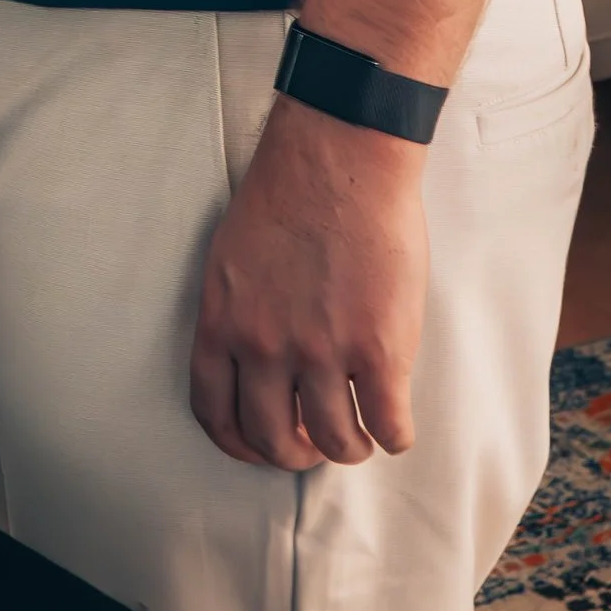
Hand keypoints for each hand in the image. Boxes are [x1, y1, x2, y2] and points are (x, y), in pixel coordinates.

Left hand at [189, 96, 427, 472]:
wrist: (340, 156)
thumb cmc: (287, 192)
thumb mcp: (231, 258)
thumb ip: (237, 314)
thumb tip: (255, 362)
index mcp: (222, 323)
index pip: (216, 414)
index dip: (241, 443)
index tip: (262, 445)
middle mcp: (265, 348)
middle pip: (272, 440)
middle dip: (295, 454)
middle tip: (315, 442)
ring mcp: (323, 353)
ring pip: (335, 443)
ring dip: (350, 448)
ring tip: (362, 435)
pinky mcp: (379, 350)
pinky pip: (388, 426)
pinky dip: (394, 436)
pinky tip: (395, 423)